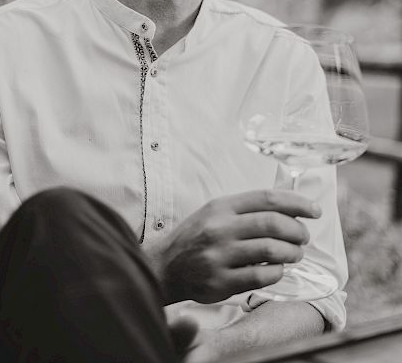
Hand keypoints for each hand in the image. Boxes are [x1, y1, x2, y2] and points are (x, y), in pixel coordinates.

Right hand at [158, 190, 320, 303]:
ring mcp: (220, 256)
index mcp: (222, 206)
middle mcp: (220, 228)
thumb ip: (247, 209)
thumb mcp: (216, 212)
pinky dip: (277, 272)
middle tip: (303, 237)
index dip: (296, 203)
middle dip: (297, 231)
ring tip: (294, 254)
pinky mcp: (220, 282)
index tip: (314, 210)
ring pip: (271, 251)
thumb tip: (290, 208)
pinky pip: (261, 276)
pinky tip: (278, 270)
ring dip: (292, 253)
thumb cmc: (198, 236)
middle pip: (273, 224)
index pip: (267, 199)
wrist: (166, 266)